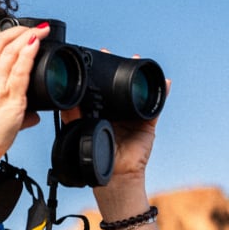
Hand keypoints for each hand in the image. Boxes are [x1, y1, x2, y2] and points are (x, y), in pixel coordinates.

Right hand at [0, 24, 49, 172]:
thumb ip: (10, 112)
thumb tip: (33, 116)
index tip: (0, 29)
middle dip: (14, 30)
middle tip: (30, 27)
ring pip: (9, 51)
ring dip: (26, 36)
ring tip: (39, 30)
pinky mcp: (9, 98)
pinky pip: (20, 69)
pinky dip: (29, 53)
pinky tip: (36, 43)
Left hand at [59, 50, 170, 182]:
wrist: (114, 175)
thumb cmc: (96, 156)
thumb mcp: (80, 132)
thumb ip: (72, 116)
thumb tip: (63, 101)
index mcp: (101, 112)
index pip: (101, 88)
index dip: (101, 72)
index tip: (98, 55)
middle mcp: (117, 111)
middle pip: (120, 86)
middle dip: (120, 69)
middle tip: (116, 54)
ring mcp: (133, 116)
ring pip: (138, 92)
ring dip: (139, 77)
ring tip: (138, 60)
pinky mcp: (147, 124)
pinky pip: (156, 107)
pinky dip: (162, 94)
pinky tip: (165, 82)